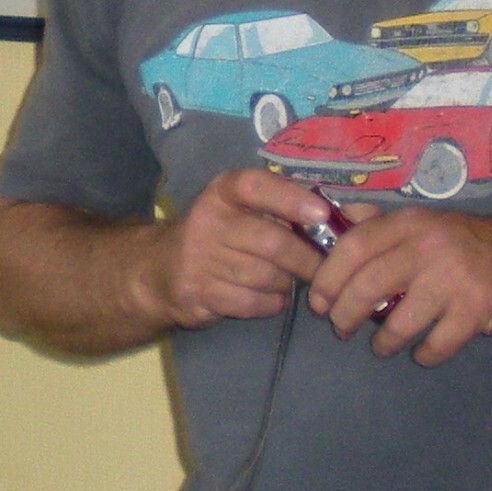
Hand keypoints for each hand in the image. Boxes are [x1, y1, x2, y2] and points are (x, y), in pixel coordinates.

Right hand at [150, 167, 333, 327]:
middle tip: (323, 268)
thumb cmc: (217, 235)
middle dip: (307, 260)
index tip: (321, 214)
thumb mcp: (238, 210)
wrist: (158, 271)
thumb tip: (333, 221)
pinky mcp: (198, 293)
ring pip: (267, 277)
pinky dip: (270, 304)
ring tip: (285, 280)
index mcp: (222, 192)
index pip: (256, 187)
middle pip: (273, 244)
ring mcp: (199, 258)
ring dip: (286, 283)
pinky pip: (253, 303)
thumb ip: (278, 209)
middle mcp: (207, 220)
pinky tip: (268, 298)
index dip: (291, 199)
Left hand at [308, 204, 491, 363]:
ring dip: (383, 342)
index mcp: (411, 223)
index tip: (318, 301)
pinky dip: (424, 354)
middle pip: (367, 285)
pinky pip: (435, 344)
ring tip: (382, 346)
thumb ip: (381, 224)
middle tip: (341, 329)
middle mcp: (430, 245)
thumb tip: (334, 217)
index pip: (354, 245)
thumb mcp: (426, 224)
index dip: (328, 276)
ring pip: (398, 322)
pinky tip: (423, 351)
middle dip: (345, 315)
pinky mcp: (476, 310)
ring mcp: (454, 278)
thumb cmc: (472, 245)